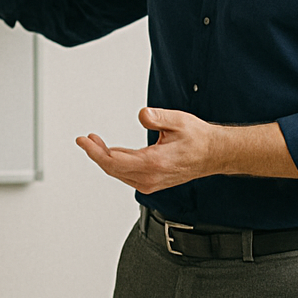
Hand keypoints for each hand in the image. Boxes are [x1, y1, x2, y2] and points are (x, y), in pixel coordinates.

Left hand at [76, 108, 227, 192]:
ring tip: (95, 142)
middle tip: (85, 139)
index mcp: (154, 163)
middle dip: (96, 153)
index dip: (95, 151)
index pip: (114, 161)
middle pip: (112, 169)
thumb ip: (158, 117)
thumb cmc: (198, 139)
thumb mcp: (178, 121)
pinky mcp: (152, 182)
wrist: (214, 154)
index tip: (83, 141)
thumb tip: (141, 115)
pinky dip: (116, 162)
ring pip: (118, 172)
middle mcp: (150, 178)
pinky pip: (127, 174)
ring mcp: (151, 183)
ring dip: (105, 158)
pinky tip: (112, 151)